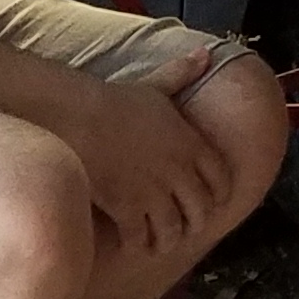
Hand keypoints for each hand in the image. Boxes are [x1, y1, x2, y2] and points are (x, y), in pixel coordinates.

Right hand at [61, 43, 223, 258]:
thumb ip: (183, 73)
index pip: (221, 179)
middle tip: (185, 229)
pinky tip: (133, 244)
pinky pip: (140, 238)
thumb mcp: (156, 84)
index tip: (212, 202)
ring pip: (173, 229)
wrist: (78, 116)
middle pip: (201, 210)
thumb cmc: (115, 99)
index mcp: (191, 145)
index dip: (219, 194)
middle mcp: (178, 172)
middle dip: (194, 222)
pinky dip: (139, 245)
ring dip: (167, 239)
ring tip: (159, 243)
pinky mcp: (126, 208)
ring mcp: (154, 192)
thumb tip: (205, 54)